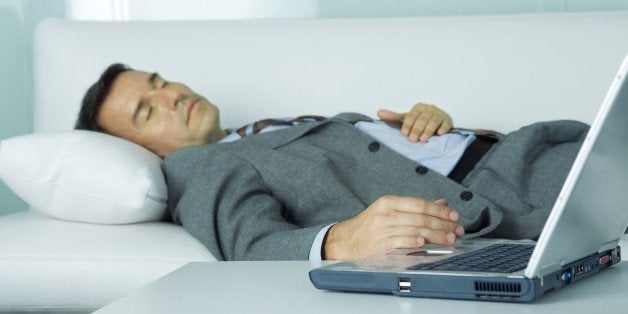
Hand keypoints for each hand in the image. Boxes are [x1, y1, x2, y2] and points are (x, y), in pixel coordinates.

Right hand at [322, 196, 464, 259]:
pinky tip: (423, 243)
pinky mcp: (378, 245)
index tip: (454, 216)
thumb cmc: (370, 226)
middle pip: (420, 218)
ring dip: (435, 235)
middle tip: (457, 230)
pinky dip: (412, 242)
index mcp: (388, 202)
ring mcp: (381, 229)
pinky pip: (398, 242)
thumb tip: (442, 202)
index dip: (439, 210)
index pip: (419, 204)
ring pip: (413, 230)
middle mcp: (385, 214)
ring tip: (449, 239)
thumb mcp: (389, 211)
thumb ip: (416, 208)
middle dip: (442, 224)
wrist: (345, 241)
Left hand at [378, 103, 452, 142]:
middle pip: (422, 118)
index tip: (404, 134)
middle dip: (417, 129)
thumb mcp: (406, 118)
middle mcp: (429, 109)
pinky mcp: (447, 120)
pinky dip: (443, 128)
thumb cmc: (419, 121)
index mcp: (418, 107)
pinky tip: (439, 134)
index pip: (412, 115)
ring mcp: (439, 114)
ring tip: (423, 140)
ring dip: (428, 131)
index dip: (408, 125)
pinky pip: (445, 124)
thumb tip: (378, 113)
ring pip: (433, 121)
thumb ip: (393, 117)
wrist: (437, 121)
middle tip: (413, 140)